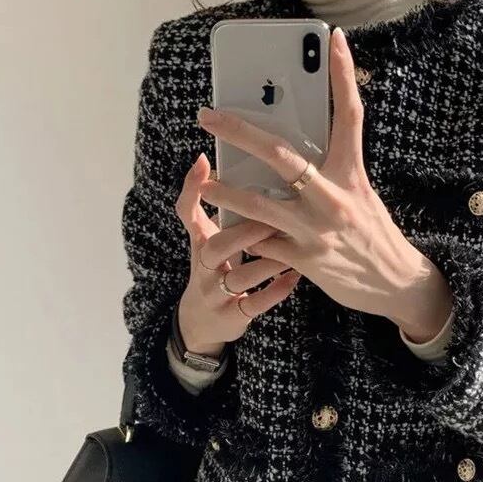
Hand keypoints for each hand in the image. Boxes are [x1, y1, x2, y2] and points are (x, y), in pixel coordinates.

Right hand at [173, 152, 301, 354]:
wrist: (202, 321)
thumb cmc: (213, 267)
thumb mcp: (206, 236)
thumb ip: (215, 205)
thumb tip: (216, 159)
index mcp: (198, 242)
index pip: (187, 212)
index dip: (193, 189)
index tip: (206, 162)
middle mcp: (203, 268)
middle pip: (216, 247)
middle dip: (245, 232)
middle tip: (276, 216)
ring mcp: (216, 295)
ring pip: (240, 277)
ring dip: (268, 261)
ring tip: (294, 247)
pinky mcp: (232, 316)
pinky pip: (255, 304)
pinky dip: (276, 290)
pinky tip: (295, 276)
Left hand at [196, 26, 452, 342]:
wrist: (394, 283)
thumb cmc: (374, 233)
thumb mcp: (360, 194)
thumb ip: (331, 172)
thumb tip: (295, 149)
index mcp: (351, 174)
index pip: (349, 115)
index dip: (344, 75)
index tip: (334, 40)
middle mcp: (333, 198)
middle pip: (281, 155)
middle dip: (239, 132)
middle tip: (208, 116)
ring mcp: (316, 230)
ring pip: (258, 205)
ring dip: (224, 193)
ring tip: (204, 183)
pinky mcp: (305, 260)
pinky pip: (264, 246)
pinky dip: (245, 238)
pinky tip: (226, 232)